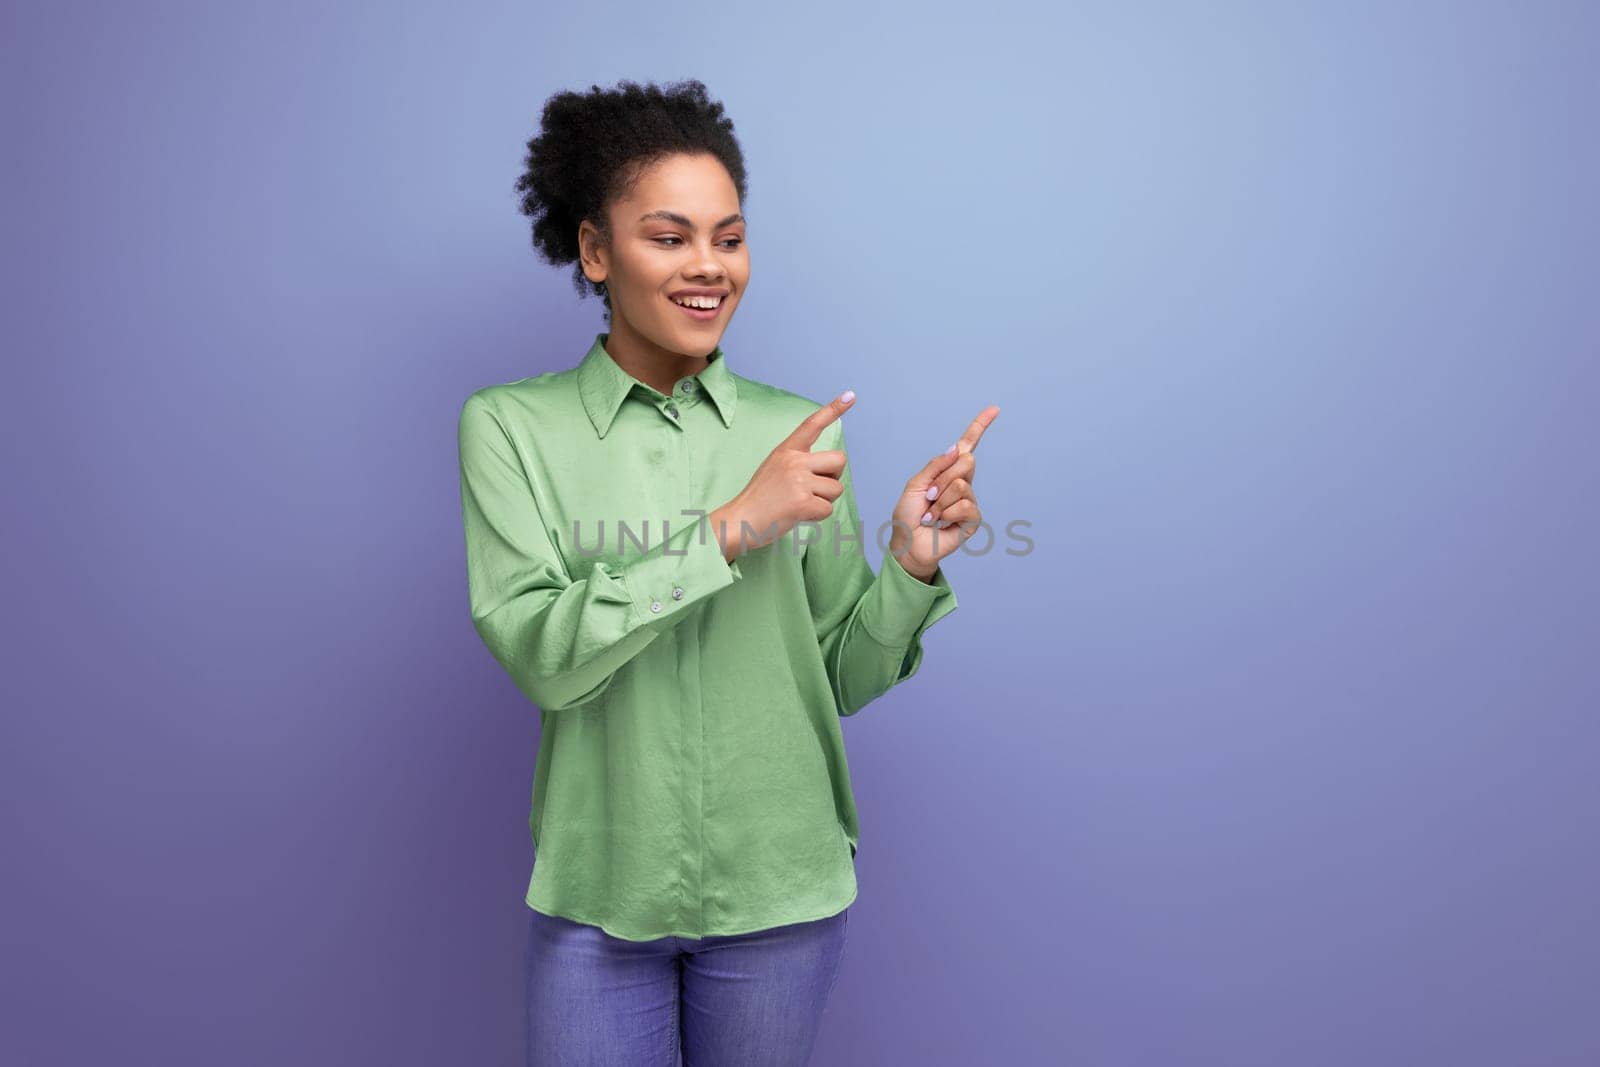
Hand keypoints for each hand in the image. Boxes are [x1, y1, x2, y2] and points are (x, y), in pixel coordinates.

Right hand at [711, 391, 855, 560]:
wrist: (740, 520)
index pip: (812, 424)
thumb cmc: (760, 498)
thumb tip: (828, 470)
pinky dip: (817, 516)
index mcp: (786, 450)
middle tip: (815, 488)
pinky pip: (827, 509)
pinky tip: (799, 515)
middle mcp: (794, 461)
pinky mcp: (802, 502)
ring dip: (824, 500)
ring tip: (800, 504)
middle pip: (839, 460)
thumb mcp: (775, 468)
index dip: (834, 409)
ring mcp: (798, 480)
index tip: (850, 396)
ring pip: (836, 488)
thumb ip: (799, 463)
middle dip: (834, 477)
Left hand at [888, 406, 999, 579]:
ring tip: (932, 514)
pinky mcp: (973, 518)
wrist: (908, 543)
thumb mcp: (916, 484)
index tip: (994, 409)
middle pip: (966, 461)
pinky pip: (965, 505)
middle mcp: (962, 482)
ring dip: (940, 500)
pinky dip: (947, 514)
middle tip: (930, 495)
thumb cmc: (909, 515)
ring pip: (962, 485)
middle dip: (942, 478)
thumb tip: (956, 448)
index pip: (967, 445)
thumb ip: (935, 466)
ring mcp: (969, 500)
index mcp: (947, 470)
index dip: (980, 426)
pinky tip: (941, 523)